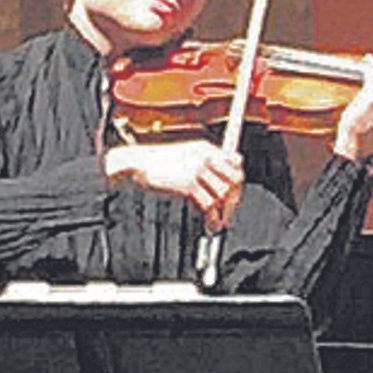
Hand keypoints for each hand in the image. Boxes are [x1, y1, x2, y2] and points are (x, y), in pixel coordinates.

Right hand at [105, 140, 244, 229]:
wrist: (134, 162)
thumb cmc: (154, 162)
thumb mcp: (184, 156)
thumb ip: (204, 165)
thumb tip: (220, 183)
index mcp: (204, 148)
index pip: (235, 161)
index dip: (238, 180)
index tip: (235, 194)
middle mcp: (204, 156)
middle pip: (234, 178)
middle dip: (234, 198)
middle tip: (228, 211)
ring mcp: (196, 169)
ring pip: (223, 193)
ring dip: (223, 210)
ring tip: (218, 220)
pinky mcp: (188, 184)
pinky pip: (209, 204)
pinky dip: (212, 217)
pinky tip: (210, 223)